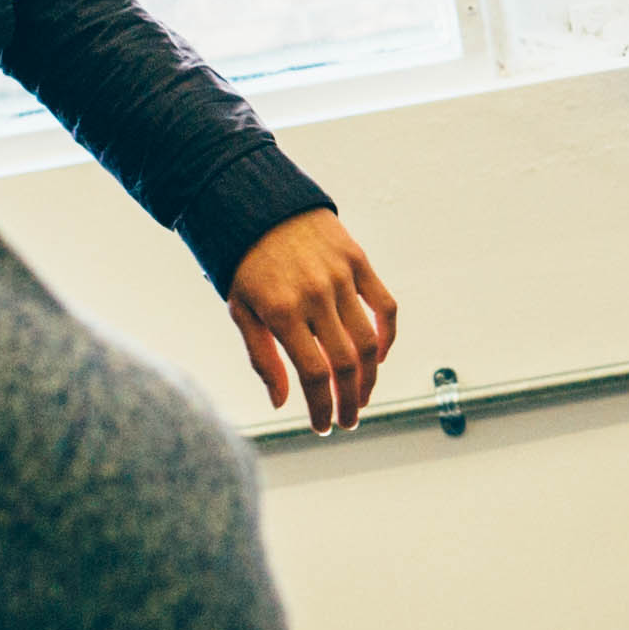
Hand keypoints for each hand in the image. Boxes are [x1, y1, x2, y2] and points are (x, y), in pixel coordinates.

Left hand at [230, 210, 402, 435]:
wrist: (257, 202)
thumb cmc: (244, 263)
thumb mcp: (241, 311)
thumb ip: (262, 358)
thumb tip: (282, 403)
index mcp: (281, 311)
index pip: (312, 374)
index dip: (321, 407)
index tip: (324, 427)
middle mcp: (314, 295)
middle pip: (345, 363)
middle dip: (349, 401)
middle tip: (349, 420)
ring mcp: (340, 276)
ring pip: (368, 340)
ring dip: (369, 377)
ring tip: (362, 396)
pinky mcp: (358, 260)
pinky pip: (385, 306)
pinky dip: (387, 336)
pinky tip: (378, 357)